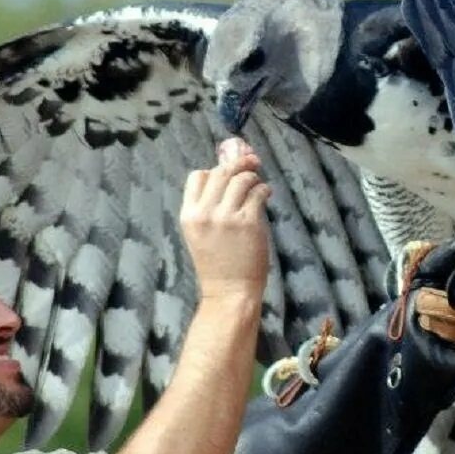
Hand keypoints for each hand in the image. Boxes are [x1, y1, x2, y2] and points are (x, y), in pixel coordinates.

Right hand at [179, 137, 271, 300]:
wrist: (229, 292)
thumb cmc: (217, 265)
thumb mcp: (200, 234)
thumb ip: (208, 208)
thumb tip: (228, 177)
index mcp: (189, 215)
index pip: (197, 177)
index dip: (214, 170)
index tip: (228, 171)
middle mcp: (205, 213)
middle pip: (221, 172)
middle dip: (239, 163)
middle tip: (252, 161)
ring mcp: (226, 217)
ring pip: (241, 179)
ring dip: (253, 177)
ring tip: (258, 184)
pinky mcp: (248, 222)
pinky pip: (258, 193)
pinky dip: (264, 190)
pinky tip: (265, 195)